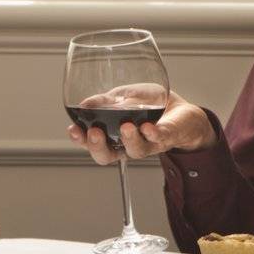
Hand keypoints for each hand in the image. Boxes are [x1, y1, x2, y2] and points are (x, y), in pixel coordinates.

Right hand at [66, 89, 216, 163]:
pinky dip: (153, 134)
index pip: (93, 143)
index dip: (81, 140)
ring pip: (136, 151)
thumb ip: (105, 102)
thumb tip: (85, 104)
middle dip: (98, 147)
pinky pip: (159, 138)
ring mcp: (148, 143)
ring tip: (125, 126)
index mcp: (113, 135)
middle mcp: (128, 144)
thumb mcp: (122, 97)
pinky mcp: (167, 136)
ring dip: (129, 140)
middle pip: (108, 156)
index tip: (73, 130)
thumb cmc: (148, 104)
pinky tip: (148, 127)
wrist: (179, 108)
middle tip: (93, 132)